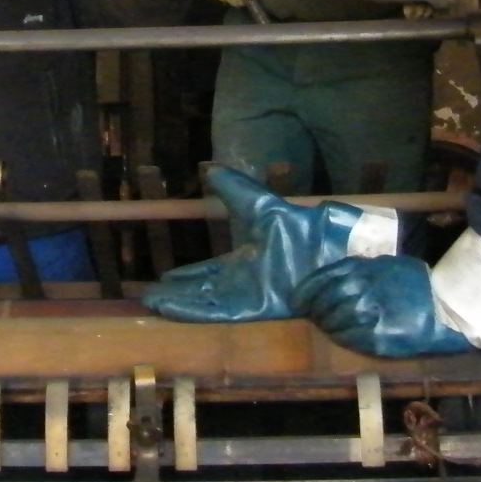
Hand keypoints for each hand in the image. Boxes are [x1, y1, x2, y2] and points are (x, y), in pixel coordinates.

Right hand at [141, 167, 395, 323]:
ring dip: (178, 302)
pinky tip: (168, 308)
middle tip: (149, 295)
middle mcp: (244, 281)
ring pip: (204, 302)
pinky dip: (192, 310)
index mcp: (248, 260)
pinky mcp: (253, 309)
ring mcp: (248, 297)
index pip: (211, 270)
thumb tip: (213, 169)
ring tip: (149, 302)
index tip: (167, 276)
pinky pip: (217, 311)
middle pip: (204, 290)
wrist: (331, 255)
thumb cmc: (304, 231)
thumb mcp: (263, 207)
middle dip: (179, 292)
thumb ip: (238, 191)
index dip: (189, 274)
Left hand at [293, 255, 470, 358]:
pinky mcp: (375, 338)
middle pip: (324, 301)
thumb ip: (361, 269)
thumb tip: (337, 276)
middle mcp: (359, 291)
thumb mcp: (386, 263)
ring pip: (333, 321)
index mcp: (361, 270)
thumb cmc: (415, 281)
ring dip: (325, 323)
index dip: (307, 290)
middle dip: (313, 308)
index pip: (322, 279)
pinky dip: (339, 336)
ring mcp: (366, 315)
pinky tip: (337, 334)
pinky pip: (349, 338)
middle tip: (309, 313)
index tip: (299, 297)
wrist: (444, 304)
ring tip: (322, 324)